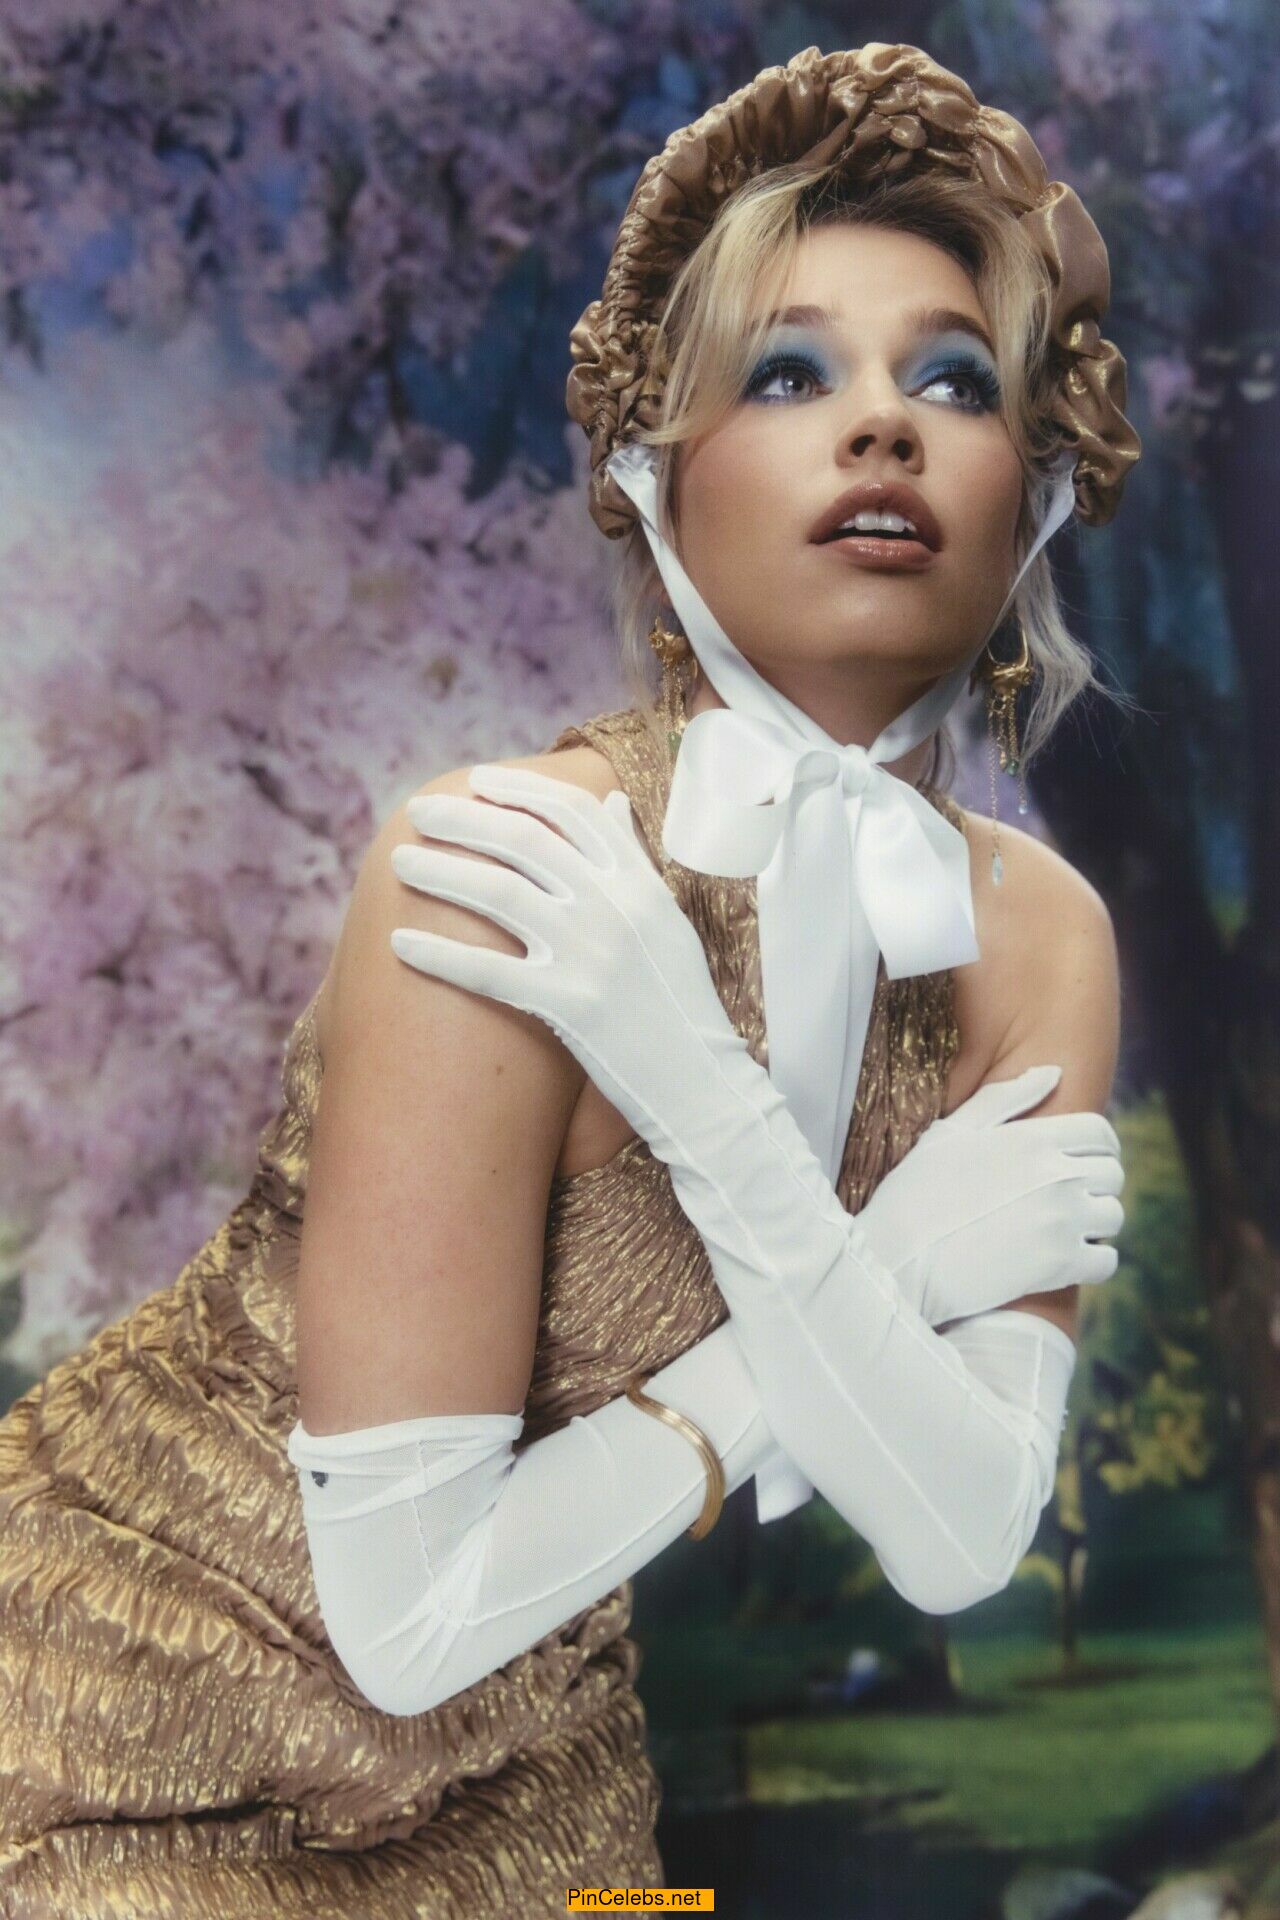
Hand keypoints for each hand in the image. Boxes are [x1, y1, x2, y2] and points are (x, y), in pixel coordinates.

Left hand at [388, 762, 747, 1166]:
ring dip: (440, 871)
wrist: (701, 1081)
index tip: (475, 780)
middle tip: (416, 811)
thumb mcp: (668, 918)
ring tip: (398, 862)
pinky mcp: (569, 1004)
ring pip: (498, 893)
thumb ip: (635, 859)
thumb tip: (613, 802)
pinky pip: (488, 971)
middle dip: (461, 818)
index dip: (518, 789)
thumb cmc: (681, 1001)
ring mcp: (590, 954)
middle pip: (522, 840)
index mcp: (638, 882)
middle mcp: (614, 907)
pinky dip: (438, 954)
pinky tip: (398, 943)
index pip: (571, 812)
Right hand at [856, 1063, 1124, 1325]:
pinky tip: (1065, 1261)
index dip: (1098, 1146)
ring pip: (1113, 1216)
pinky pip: (1106, 1261)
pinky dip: (1092, 1262)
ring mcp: (1062, 1221)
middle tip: (1067, 1198)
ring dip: (1094, 1223)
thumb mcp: (951, 1132)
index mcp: (1033, 1138)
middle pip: (1111, 1174)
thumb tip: (1053, 1072)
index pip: (1099, 1133)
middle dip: (1095, 1184)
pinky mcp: (1061, 1266)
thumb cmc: (916, 1192)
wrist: (898, 1258)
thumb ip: (1005, 1098)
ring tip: (1064, 1229)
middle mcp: (1057, 1174)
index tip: (1085, 1161)